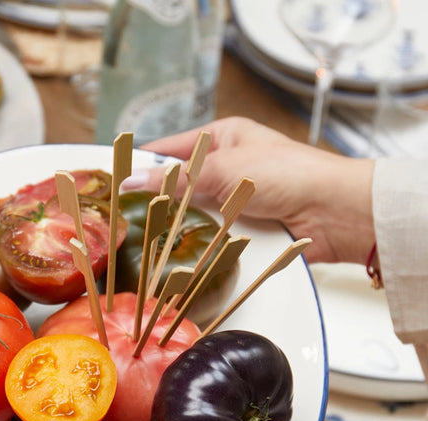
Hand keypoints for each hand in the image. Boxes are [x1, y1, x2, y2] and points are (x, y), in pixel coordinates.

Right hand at [123, 117, 374, 264]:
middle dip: (152, 202)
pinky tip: (169, 258)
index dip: (140, 165)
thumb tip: (130, 181)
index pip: (169, 150)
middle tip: (118, 218)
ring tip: (136, 242)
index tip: (110, 182)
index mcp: (222, 139)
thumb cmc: (288, 175)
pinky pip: (207, 239)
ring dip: (173, 229)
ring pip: (189, 216)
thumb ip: (176, 179)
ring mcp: (231, 202)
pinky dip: (193, 248)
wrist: (333, 214)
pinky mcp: (239, 231)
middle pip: (176, 186)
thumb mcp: (225, 169)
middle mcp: (225, 168)